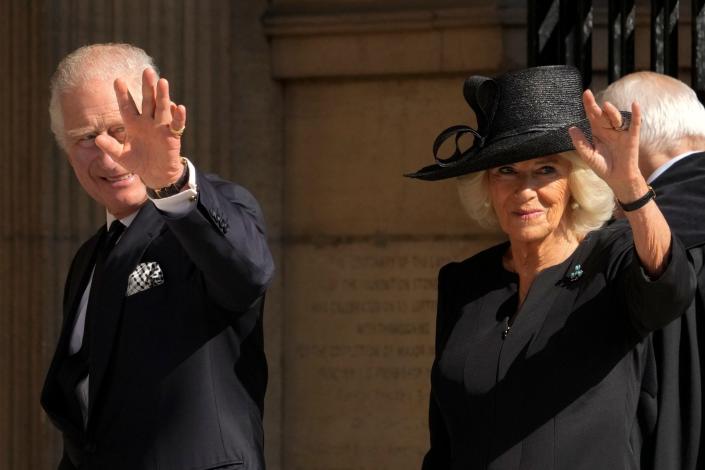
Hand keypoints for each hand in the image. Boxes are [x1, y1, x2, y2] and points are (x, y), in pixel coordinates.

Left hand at [95, 67, 186, 188]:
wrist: (155, 173)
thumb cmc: (138, 162)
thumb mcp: (121, 156)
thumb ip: (110, 147)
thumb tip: (97, 139)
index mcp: (133, 123)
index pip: (127, 106)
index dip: (123, 94)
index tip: (118, 80)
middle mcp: (147, 121)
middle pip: (147, 101)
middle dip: (147, 86)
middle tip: (147, 70)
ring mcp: (161, 127)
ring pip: (161, 108)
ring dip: (162, 96)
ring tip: (162, 82)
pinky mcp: (172, 136)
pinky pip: (176, 124)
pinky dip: (178, 117)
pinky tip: (178, 107)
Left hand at [568, 89, 647, 202]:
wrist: (618, 179)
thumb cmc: (603, 167)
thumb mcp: (588, 156)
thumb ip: (580, 143)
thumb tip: (571, 128)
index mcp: (597, 132)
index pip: (592, 115)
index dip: (589, 104)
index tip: (586, 93)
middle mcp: (609, 129)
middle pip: (603, 115)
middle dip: (596, 107)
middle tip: (589, 97)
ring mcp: (621, 132)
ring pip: (616, 118)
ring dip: (612, 112)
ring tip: (606, 106)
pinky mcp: (632, 137)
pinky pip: (634, 124)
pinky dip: (636, 114)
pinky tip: (635, 104)